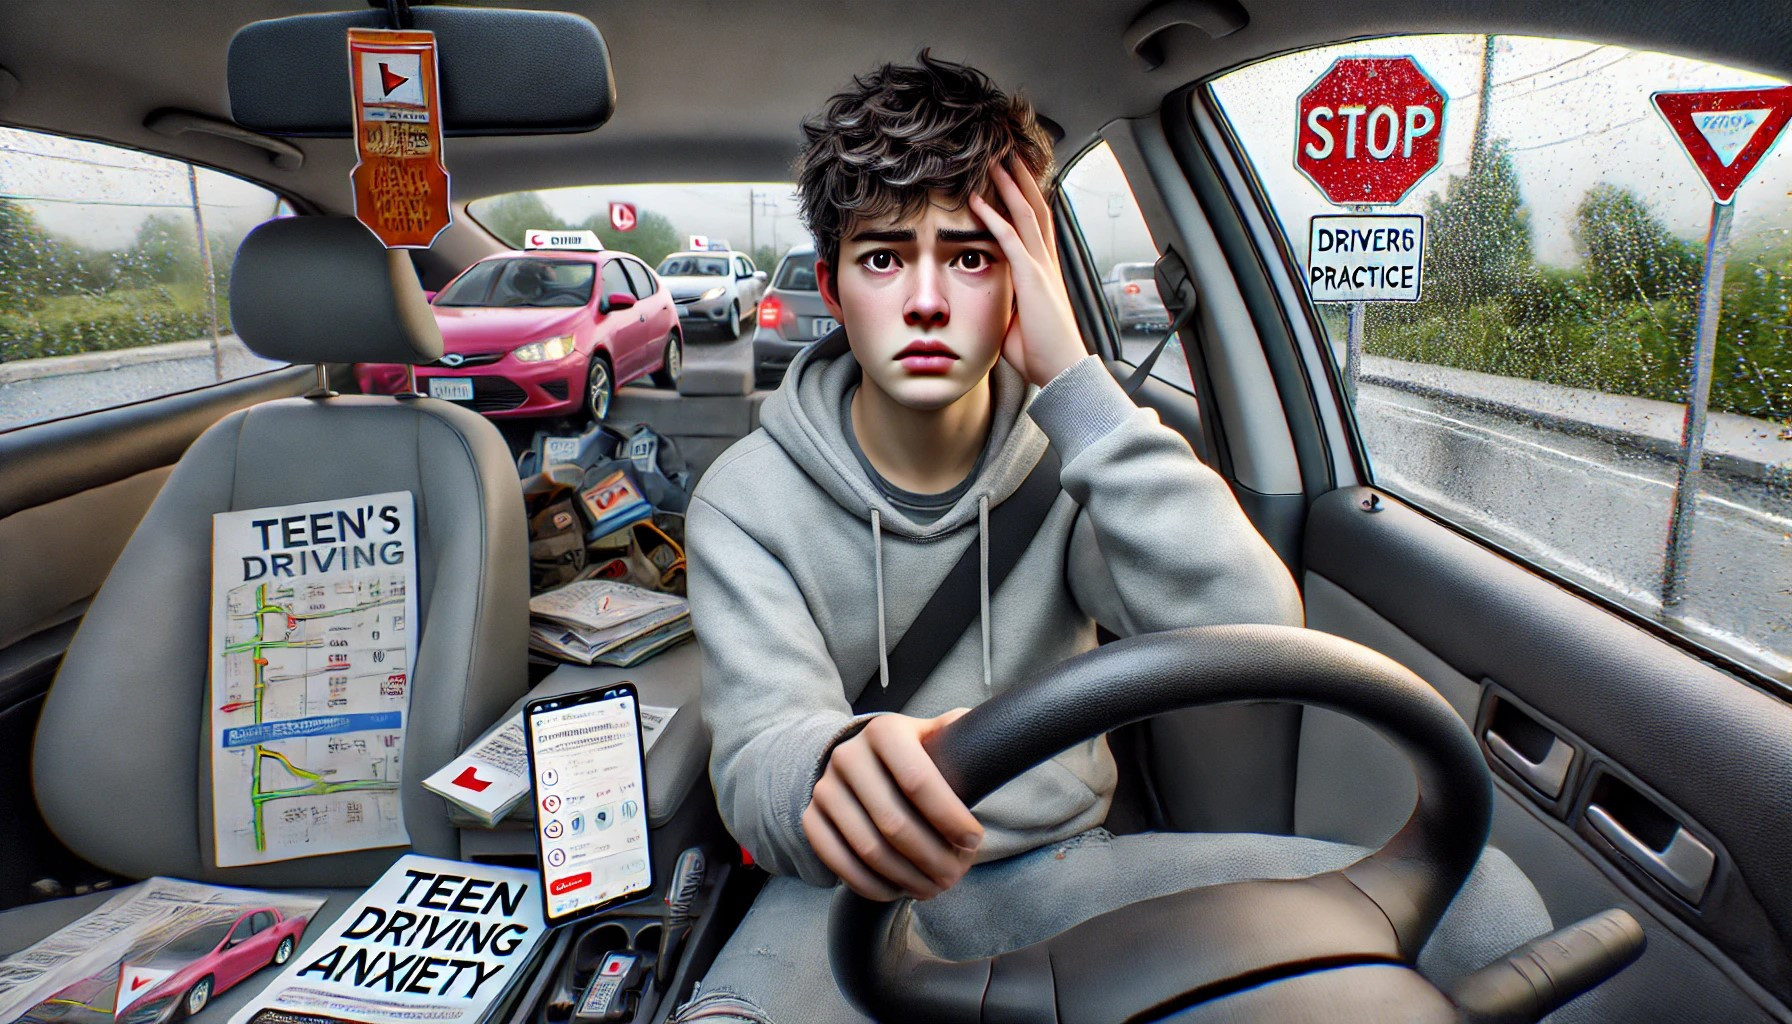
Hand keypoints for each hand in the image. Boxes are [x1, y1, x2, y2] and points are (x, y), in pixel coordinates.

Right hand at [801, 709, 983, 901]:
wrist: (861, 762)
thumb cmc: (912, 756)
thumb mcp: (934, 735)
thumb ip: (960, 734)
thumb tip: (988, 734)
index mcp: (884, 731)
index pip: (918, 781)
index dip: (950, 818)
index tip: (973, 841)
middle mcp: (848, 755)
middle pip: (894, 822)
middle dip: (932, 857)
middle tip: (956, 876)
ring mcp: (825, 788)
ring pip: (868, 848)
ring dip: (906, 878)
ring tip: (933, 888)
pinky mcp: (812, 818)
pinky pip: (840, 863)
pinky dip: (872, 886)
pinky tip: (898, 890)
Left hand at [968, 157, 1086, 388]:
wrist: (1063, 371)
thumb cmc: (1041, 353)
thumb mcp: (1017, 321)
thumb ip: (1006, 302)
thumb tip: (990, 298)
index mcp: (1044, 272)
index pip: (1036, 225)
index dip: (1025, 199)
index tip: (1014, 179)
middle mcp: (1046, 263)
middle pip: (1035, 209)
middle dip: (1021, 180)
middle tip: (1007, 154)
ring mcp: (1041, 268)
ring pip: (1026, 214)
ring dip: (1009, 186)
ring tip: (996, 161)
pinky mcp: (1032, 279)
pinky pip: (1010, 239)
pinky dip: (993, 216)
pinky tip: (979, 199)